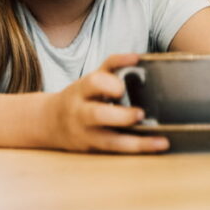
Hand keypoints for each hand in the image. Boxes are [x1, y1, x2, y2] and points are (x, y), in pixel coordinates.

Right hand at [46, 53, 168, 153]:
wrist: (49, 122)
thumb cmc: (78, 97)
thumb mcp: (88, 80)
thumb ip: (111, 66)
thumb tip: (137, 57)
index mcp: (80, 91)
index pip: (93, 83)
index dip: (109, 84)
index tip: (123, 87)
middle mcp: (80, 113)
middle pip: (96, 115)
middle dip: (119, 116)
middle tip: (140, 114)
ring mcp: (86, 134)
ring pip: (109, 141)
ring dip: (135, 142)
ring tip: (160, 141)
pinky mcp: (93, 149)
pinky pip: (117, 152)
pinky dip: (138, 149)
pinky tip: (158, 145)